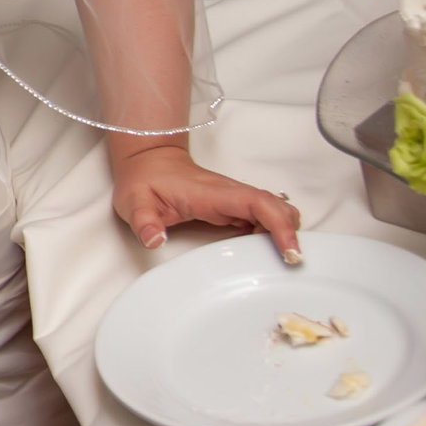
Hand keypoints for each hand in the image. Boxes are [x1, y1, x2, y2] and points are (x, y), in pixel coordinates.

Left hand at [112, 144, 302, 261]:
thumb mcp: (135, 203)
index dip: (279, 225)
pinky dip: (271, 234)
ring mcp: (233, 199)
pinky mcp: (232, 206)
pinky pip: (262, 218)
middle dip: (290, 233)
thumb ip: (144, 222)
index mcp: (213, 193)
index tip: (290, 251)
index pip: (258, 203)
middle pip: (276, 208)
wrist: (146, 162)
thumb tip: (155, 241)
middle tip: (289, 263)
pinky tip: (262, 253)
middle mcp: (230, 194)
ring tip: (279, 262)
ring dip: (283, 234)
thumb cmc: (144, 180)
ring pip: (274, 212)